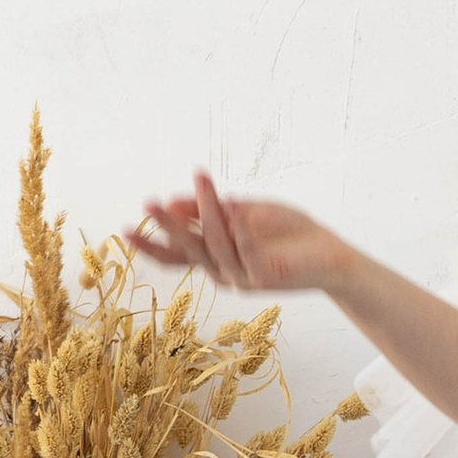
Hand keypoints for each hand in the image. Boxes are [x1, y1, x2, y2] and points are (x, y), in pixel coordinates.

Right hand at [127, 172, 348, 297]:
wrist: (330, 257)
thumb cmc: (288, 233)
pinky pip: (248, 251)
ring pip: (217, 246)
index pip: (175, 254)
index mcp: (215, 257)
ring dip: (208, 212)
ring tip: (201, 180)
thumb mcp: (245, 212)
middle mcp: (224, 271)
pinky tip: (234, 205)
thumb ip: (212, 210)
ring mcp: (244, 277)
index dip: (151, 243)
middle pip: (188, 250)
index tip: (126, 228)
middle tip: (149, 203)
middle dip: (169, 226)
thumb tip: (174, 201)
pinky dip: (241, 228)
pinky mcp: (266, 277)